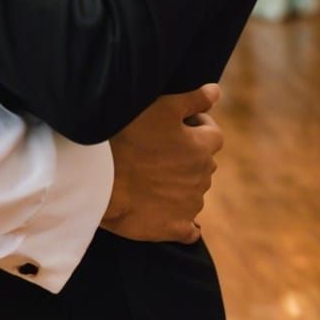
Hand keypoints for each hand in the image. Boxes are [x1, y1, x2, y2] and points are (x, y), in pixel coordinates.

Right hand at [101, 85, 222, 244]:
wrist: (102, 181)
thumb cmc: (129, 138)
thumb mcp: (162, 107)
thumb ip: (193, 99)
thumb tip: (216, 91)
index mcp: (202, 147)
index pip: (213, 134)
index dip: (198, 125)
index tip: (180, 123)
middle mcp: (202, 176)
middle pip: (203, 163)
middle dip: (188, 155)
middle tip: (159, 149)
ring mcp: (190, 204)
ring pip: (194, 191)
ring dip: (181, 183)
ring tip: (152, 177)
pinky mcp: (175, 227)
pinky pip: (189, 229)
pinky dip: (183, 221)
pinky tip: (168, 213)